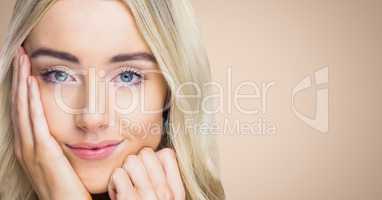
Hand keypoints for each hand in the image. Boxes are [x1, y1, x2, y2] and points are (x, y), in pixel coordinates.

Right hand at [11, 47, 91, 199]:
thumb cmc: (69, 188)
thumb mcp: (62, 163)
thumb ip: (61, 146)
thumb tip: (72, 129)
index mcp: (31, 147)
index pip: (25, 111)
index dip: (23, 88)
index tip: (26, 67)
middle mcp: (26, 146)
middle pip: (20, 105)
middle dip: (19, 78)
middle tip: (19, 53)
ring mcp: (31, 150)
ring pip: (24, 108)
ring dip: (22, 82)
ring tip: (22, 59)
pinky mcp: (43, 154)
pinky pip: (35, 122)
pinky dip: (31, 101)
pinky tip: (30, 84)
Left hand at [108, 147, 185, 199]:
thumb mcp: (168, 199)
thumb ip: (166, 179)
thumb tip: (156, 154)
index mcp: (176, 191)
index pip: (168, 154)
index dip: (154, 157)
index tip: (148, 171)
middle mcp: (165, 194)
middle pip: (146, 153)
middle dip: (136, 163)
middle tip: (134, 179)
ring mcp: (147, 197)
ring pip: (131, 160)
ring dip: (124, 172)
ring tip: (126, 186)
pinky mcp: (128, 199)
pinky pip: (118, 174)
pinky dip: (113, 184)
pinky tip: (118, 193)